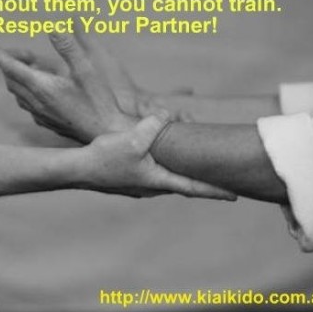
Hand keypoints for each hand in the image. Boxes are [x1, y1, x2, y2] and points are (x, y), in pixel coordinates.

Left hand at [0, 33, 135, 142]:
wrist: (107, 132)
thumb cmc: (99, 101)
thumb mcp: (87, 70)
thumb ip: (68, 48)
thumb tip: (53, 29)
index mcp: (43, 87)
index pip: (12, 68)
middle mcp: (37, 102)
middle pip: (11, 81)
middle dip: (8, 64)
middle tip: (16, 53)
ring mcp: (41, 115)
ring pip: (18, 95)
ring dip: (16, 79)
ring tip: (25, 69)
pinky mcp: (48, 123)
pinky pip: (27, 106)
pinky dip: (25, 93)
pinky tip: (36, 92)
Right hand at [77, 113, 236, 199]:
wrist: (77, 169)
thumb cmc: (105, 157)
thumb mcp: (134, 137)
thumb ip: (156, 124)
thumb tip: (168, 115)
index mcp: (158, 180)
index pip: (194, 188)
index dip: (216, 191)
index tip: (235, 196)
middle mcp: (152, 187)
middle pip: (183, 182)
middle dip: (201, 178)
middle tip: (219, 174)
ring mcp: (139, 185)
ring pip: (168, 176)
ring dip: (181, 170)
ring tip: (193, 162)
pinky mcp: (129, 178)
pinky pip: (153, 171)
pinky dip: (164, 165)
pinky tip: (161, 156)